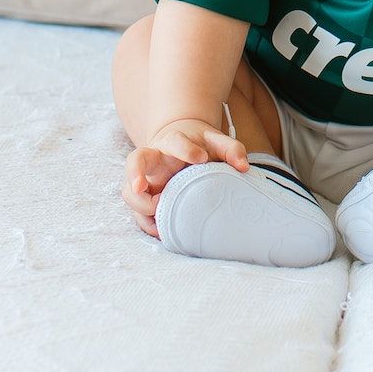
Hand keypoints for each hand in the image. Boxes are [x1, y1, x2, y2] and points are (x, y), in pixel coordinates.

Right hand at [122, 116, 250, 238]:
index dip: (185, 149)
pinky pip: (137, 212)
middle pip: (135, 161)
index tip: (201, 159)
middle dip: (135, 173)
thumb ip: (231, 149)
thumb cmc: (200, 146)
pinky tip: (160, 230)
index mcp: (172, 142)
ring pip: (129, 190)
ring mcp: (146, 180)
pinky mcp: (145, 198)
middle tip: (142, 187)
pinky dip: (146, 223)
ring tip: (159, 213)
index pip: (174, 141)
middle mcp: (154, 160)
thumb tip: (243, 167)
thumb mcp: (217, 142)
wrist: (181, 148)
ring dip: (140, 204)